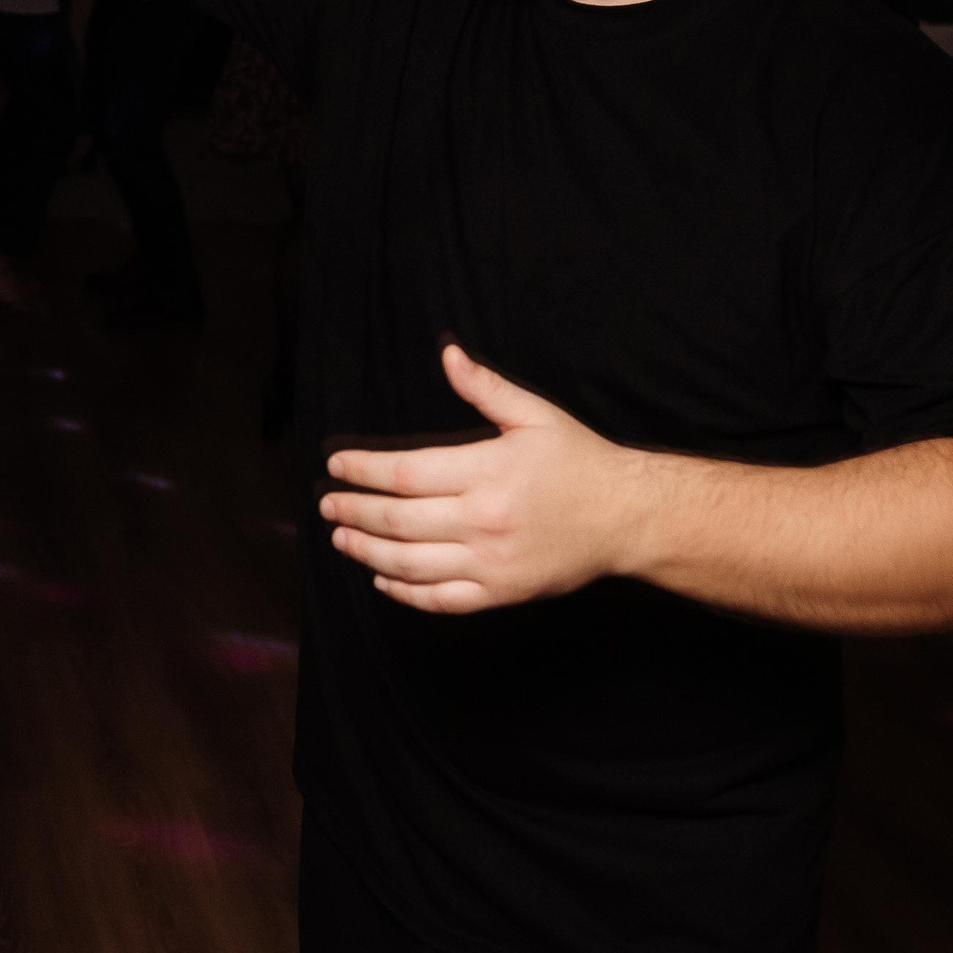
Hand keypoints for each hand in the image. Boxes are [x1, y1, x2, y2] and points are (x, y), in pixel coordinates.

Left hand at [317, 345, 650, 612]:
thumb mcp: (535, 415)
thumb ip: (485, 388)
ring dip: (367, 551)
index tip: (336, 465)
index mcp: (488, 471)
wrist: (626, 517)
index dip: (363, 470)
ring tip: (341, 538)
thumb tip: (447, 354)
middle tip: (327, 505)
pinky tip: (382, 577)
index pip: (405, 473)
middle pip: (399, 520)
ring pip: (411, 563)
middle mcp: (484, 519)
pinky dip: (405, 592)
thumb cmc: (579, 462)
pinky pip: (441, 599)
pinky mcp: (502, 592)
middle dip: (354, 512)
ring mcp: (492, 562)